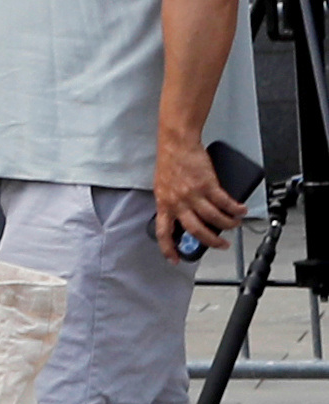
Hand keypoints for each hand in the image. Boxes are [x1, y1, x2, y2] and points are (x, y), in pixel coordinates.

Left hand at [154, 134, 245, 254]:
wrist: (177, 144)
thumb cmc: (170, 163)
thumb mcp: (162, 188)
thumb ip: (170, 204)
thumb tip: (181, 217)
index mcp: (163, 204)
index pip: (163, 232)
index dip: (169, 248)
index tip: (175, 259)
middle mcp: (177, 202)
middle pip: (195, 230)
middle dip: (210, 241)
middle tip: (221, 244)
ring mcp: (192, 194)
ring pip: (213, 218)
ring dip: (227, 224)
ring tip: (234, 224)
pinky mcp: (207, 184)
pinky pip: (224, 202)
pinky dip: (235, 209)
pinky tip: (240, 210)